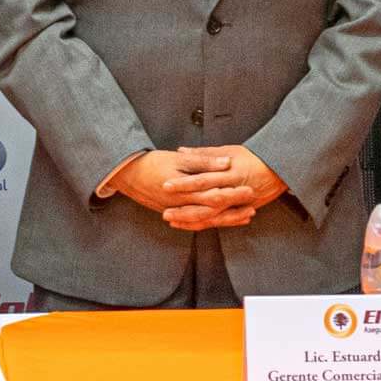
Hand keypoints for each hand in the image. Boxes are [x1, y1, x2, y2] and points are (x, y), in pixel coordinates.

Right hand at [109, 147, 241, 216]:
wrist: (127, 175)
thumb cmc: (153, 163)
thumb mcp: (179, 158)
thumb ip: (204, 161)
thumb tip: (227, 162)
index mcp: (185, 189)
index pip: (215, 194)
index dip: (234, 193)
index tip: (251, 189)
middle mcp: (183, 204)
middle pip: (214, 210)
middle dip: (235, 209)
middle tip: (254, 205)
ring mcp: (178, 211)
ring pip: (207, 219)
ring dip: (227, 219)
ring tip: (245, 216)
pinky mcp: (175, 212)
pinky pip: (196, 222)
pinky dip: (212, 221)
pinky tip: (223, 220)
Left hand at [159, 144, 287, 231]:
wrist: (281, 168)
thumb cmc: (254, 157)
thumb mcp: (230, 150)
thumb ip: (204, 153)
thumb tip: (181, 150)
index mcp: (230, 172)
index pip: (203, 179)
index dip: (184, 184)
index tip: (166, 185)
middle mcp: (234, 190)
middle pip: (206, 204)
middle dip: (184, 210)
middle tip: (165, 213)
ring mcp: (239, 203)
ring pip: (213, 217)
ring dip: (192, 221)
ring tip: (173, 221)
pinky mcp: (243, 210)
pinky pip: (222, 222)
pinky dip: (207, 224)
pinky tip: (191, 225)